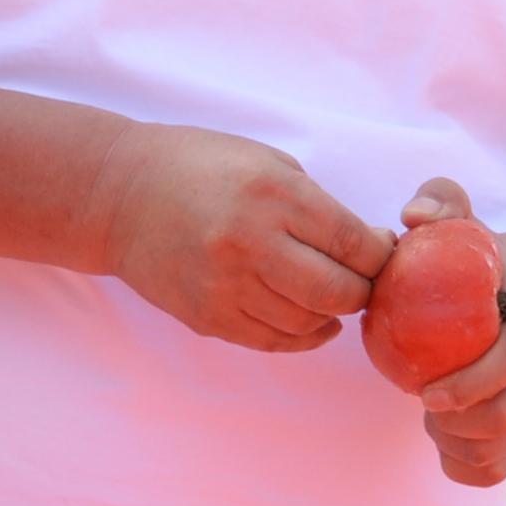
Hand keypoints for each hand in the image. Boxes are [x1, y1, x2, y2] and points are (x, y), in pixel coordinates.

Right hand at [94, 122, 393, 352]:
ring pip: (309, 322)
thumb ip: (319, 206)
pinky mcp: (207, 318)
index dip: (381, 255)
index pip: (354, 243)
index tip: (384, 251)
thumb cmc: (202, 167)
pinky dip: (304, 335)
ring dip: (333, 313)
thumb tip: (372, 247)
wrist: (121, 195)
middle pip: (339, 292)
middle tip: (365, 279)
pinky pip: (274, 341)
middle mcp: (251, 244)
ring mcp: (226, 287)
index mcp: (273, 196)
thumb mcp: (269, 163)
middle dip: (364, 290)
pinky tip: (313, 319)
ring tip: (334, 294)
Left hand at [399, 178, 505, 487]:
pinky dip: (463, 466)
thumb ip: (441, 200)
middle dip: (460, 422)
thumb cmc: (477, 258)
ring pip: (502, 450)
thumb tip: (412, 218)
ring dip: (457, 444)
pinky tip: (442, 438)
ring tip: (432, 415)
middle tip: (424, 402)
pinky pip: (494, 470)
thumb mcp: (465, 221)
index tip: (424, 393)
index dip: (474, 381)